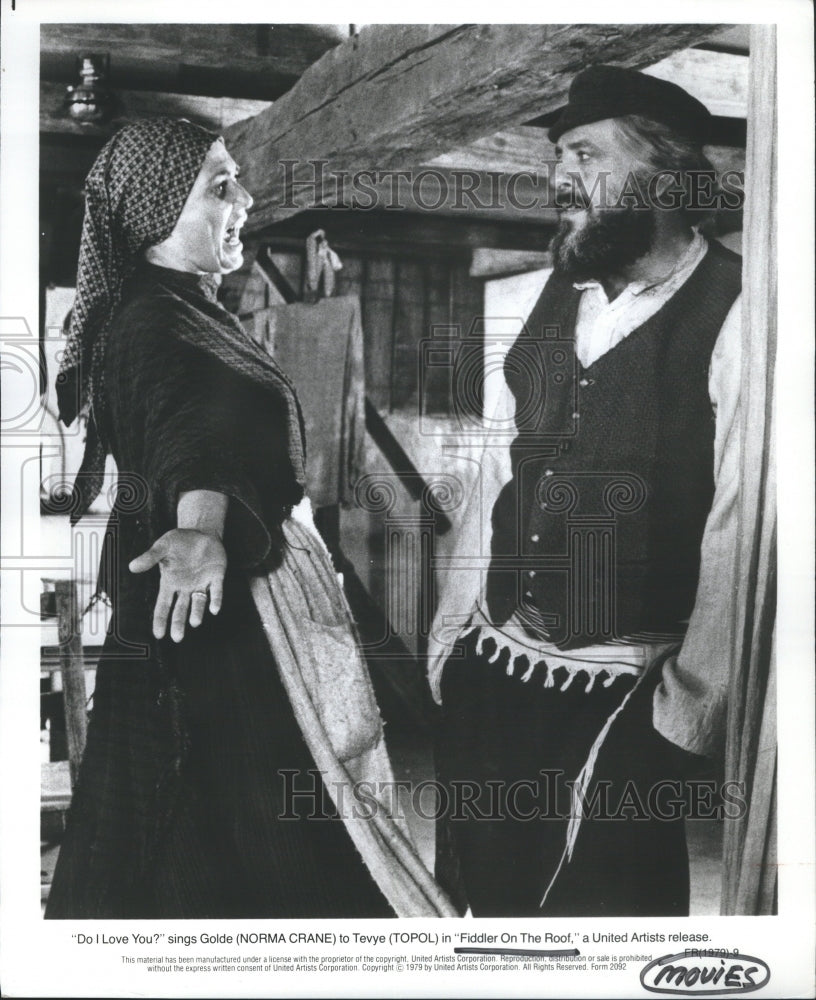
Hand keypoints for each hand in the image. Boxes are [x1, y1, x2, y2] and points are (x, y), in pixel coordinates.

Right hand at [129, 528, 226, 642]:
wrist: (202, 532)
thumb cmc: (180, 541)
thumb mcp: (163, 546)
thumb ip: (150, 557)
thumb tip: (132, 567)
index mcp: (170, 583)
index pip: (163, 605)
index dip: (160, 620)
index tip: (158, 635)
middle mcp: (185, 588)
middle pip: (181, 610)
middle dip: (178, 623)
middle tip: (177, 638)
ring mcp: (201, 584)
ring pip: (199, 603)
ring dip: (197, 613)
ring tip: (195, 623)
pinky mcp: (216, 577)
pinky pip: (216, 591)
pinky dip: (216, 600)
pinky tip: (215, 609)